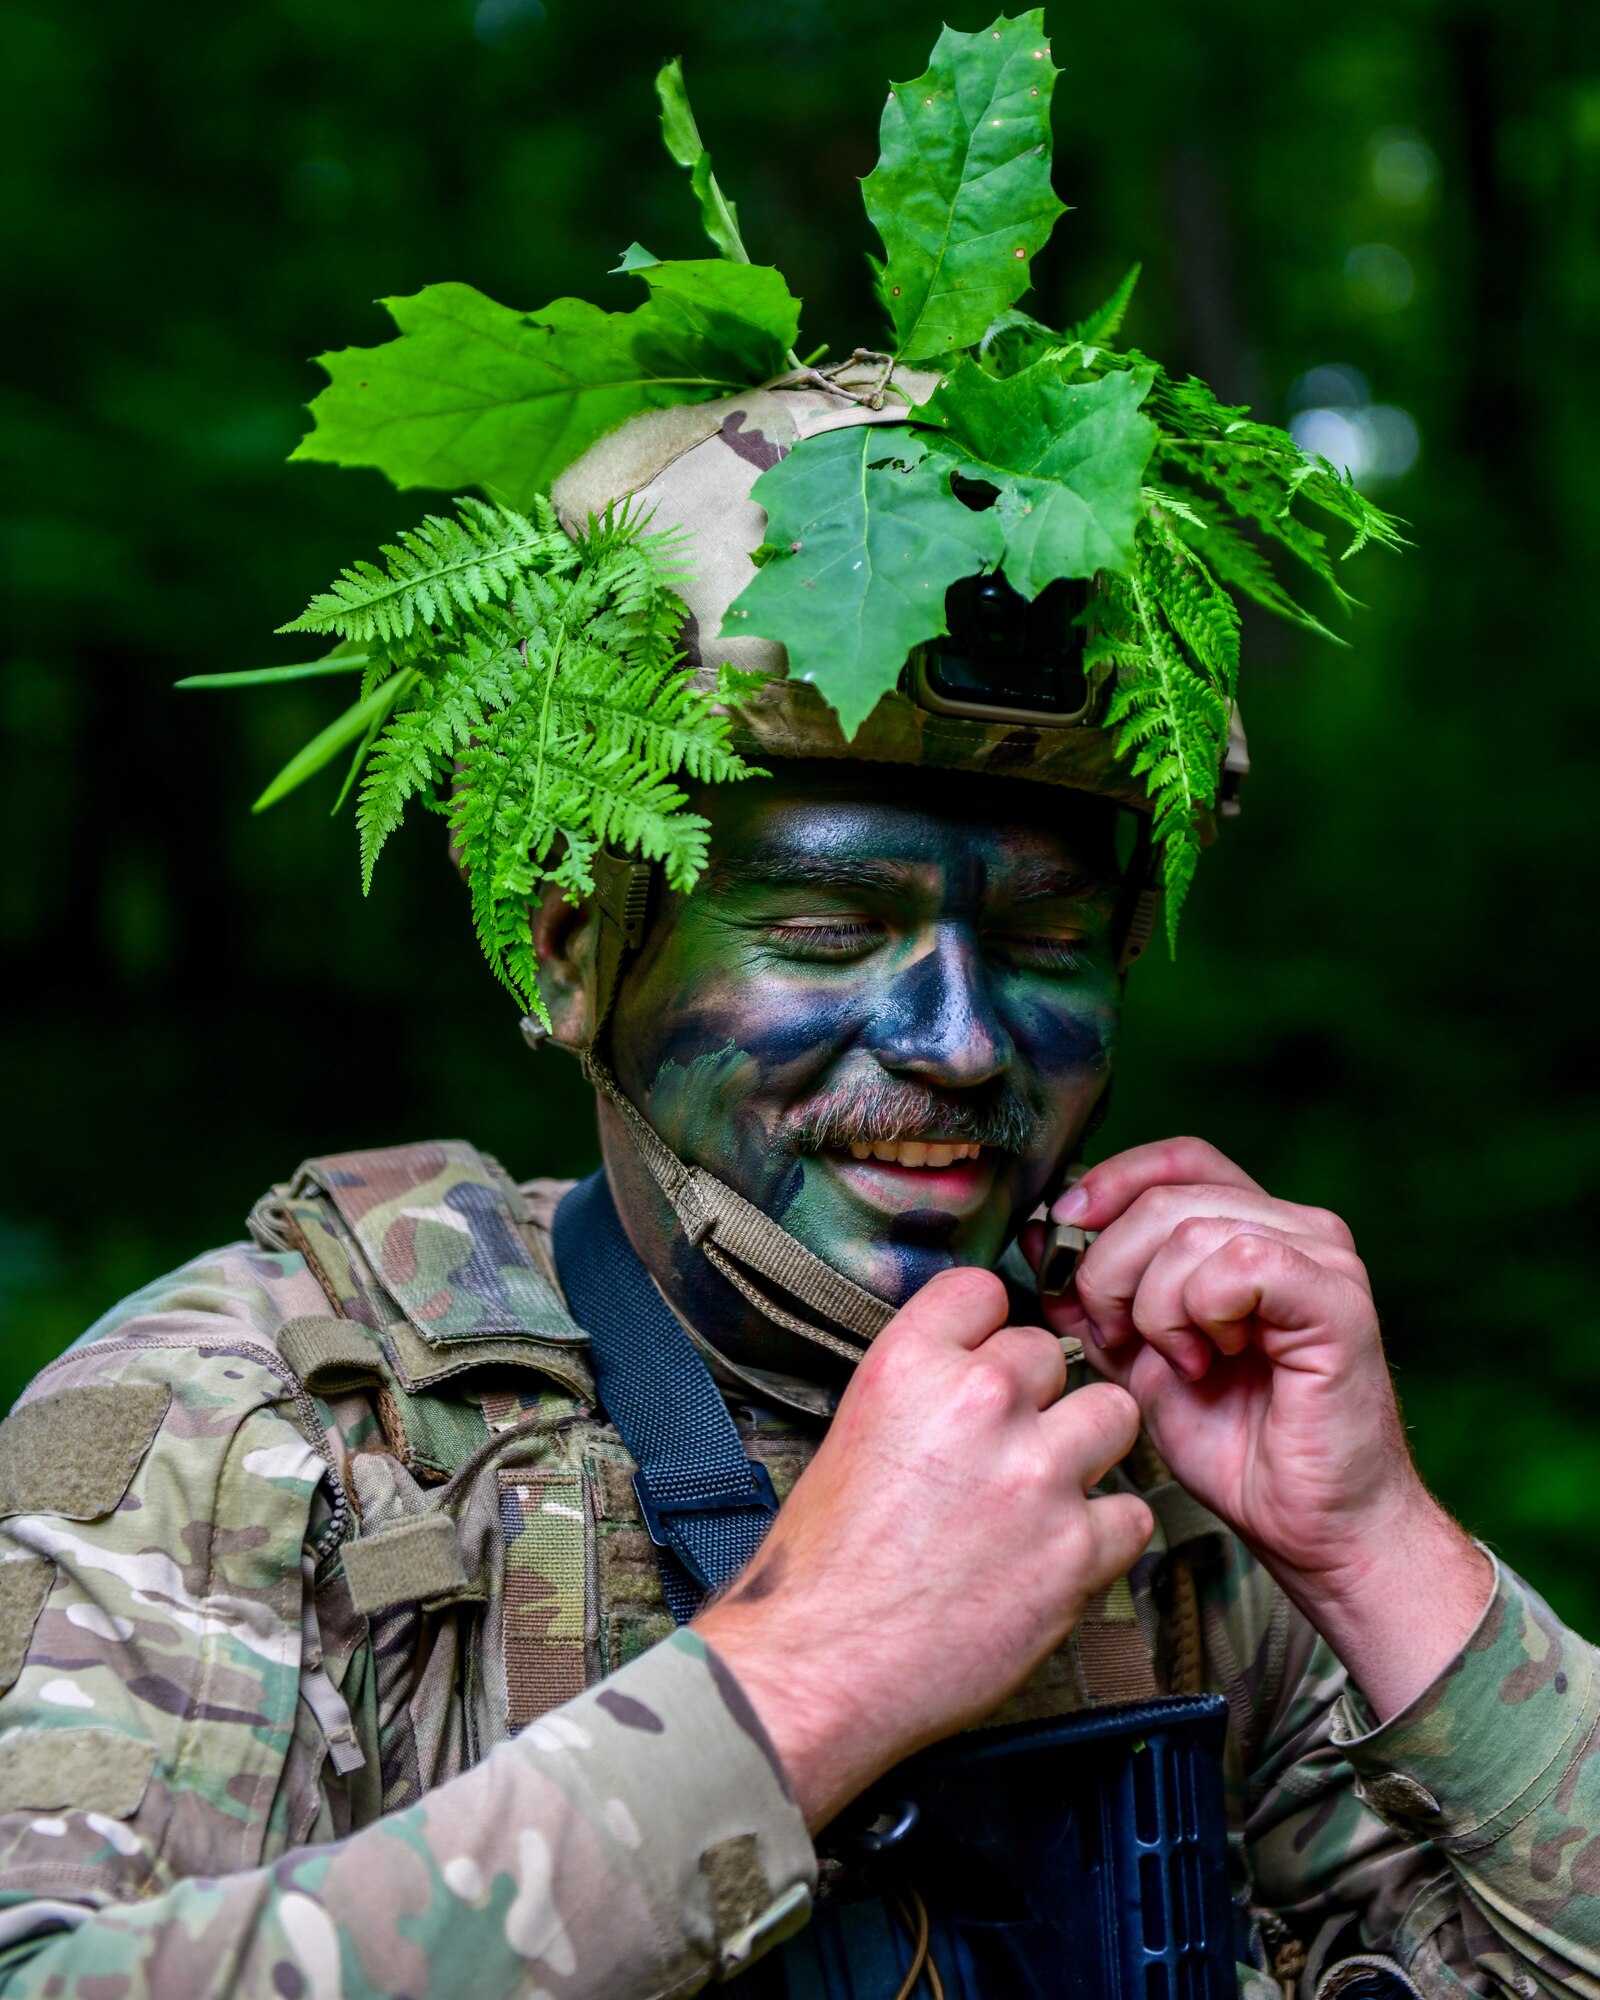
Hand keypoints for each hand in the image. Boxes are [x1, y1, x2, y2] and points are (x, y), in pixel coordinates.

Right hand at [693, 1267, 1152, 1829]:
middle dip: (1035, 1398)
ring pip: (1112, 1415)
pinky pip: (1131, 1514)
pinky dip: (1104, 1536)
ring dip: (1085, 1450)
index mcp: (910, 1363)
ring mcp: (1037, 1474)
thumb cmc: (823, 1568)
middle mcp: (980, 1402)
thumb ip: (923, 1389)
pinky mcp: (1077, 1549)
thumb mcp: (854, 1432)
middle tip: (1005, 1448)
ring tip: (1046, 1492)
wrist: (821, 1666)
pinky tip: (1057, 1553)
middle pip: (1050, 1354)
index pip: (984, 1292)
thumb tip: (974, 1372)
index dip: (986, 1331)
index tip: (984, 1360)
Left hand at [1023, 1138, 1490, 1716]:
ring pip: (1190, 1230)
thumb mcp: (1138, 1360)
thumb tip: (1041, 1245)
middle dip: (1111, 1266)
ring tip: (1179, 1361)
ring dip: (1154, 1303)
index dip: (1112, 1182)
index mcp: (1253, 1231)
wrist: (1311, 1528)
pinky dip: (1198, 1311)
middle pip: (1166, 1197)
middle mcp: (1297, 1230)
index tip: (1063, 1226)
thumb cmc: (1239, 1450)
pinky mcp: (1336, 1298)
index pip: (1176, 1160)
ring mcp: (1322, 1258)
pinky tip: (1209, 1359)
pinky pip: (1237, 1263)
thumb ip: (1098, 1299)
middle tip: (1118, 1334)